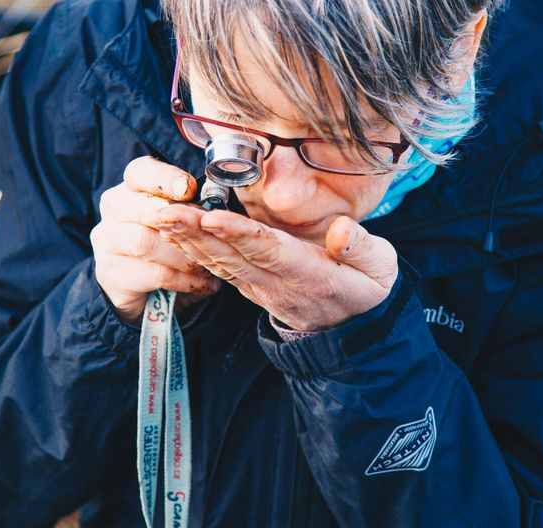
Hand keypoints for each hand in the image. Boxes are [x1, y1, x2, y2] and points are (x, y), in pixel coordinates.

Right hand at [91, 156, 220, 323]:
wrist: (139, 286)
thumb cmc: (167, 241)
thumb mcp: (177, 216)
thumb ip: (191, 204)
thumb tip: (222, 194)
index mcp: (130, 187)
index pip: (139, 172)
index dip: (164, 178)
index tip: (189, 187)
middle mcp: (114, 209)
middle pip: (141, 208)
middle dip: (177, 219)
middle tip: (206, 229)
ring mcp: (108, 242)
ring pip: (146, 243)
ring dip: (184, 255)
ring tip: (209, 264)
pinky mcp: (112, 274)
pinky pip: (154, 275)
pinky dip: (186, 280)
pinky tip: (206, 283)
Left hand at [153, 206, 397, 331]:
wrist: (356, 330)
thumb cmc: (369, 288)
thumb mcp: (381, 268)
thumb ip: (362, 247)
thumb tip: (341, 231)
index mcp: (310, 273)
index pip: (268, 250)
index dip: (238, 234)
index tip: (211, 217)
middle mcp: (278, 283)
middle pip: (232, 256)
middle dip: (196, 233)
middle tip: (165, 211)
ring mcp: (261, 288)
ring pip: (220, 263)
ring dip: (188, 241)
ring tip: (162, 218)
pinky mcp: (252, 287)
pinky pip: (220, 269)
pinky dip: (195, 251)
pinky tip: (177, 235)